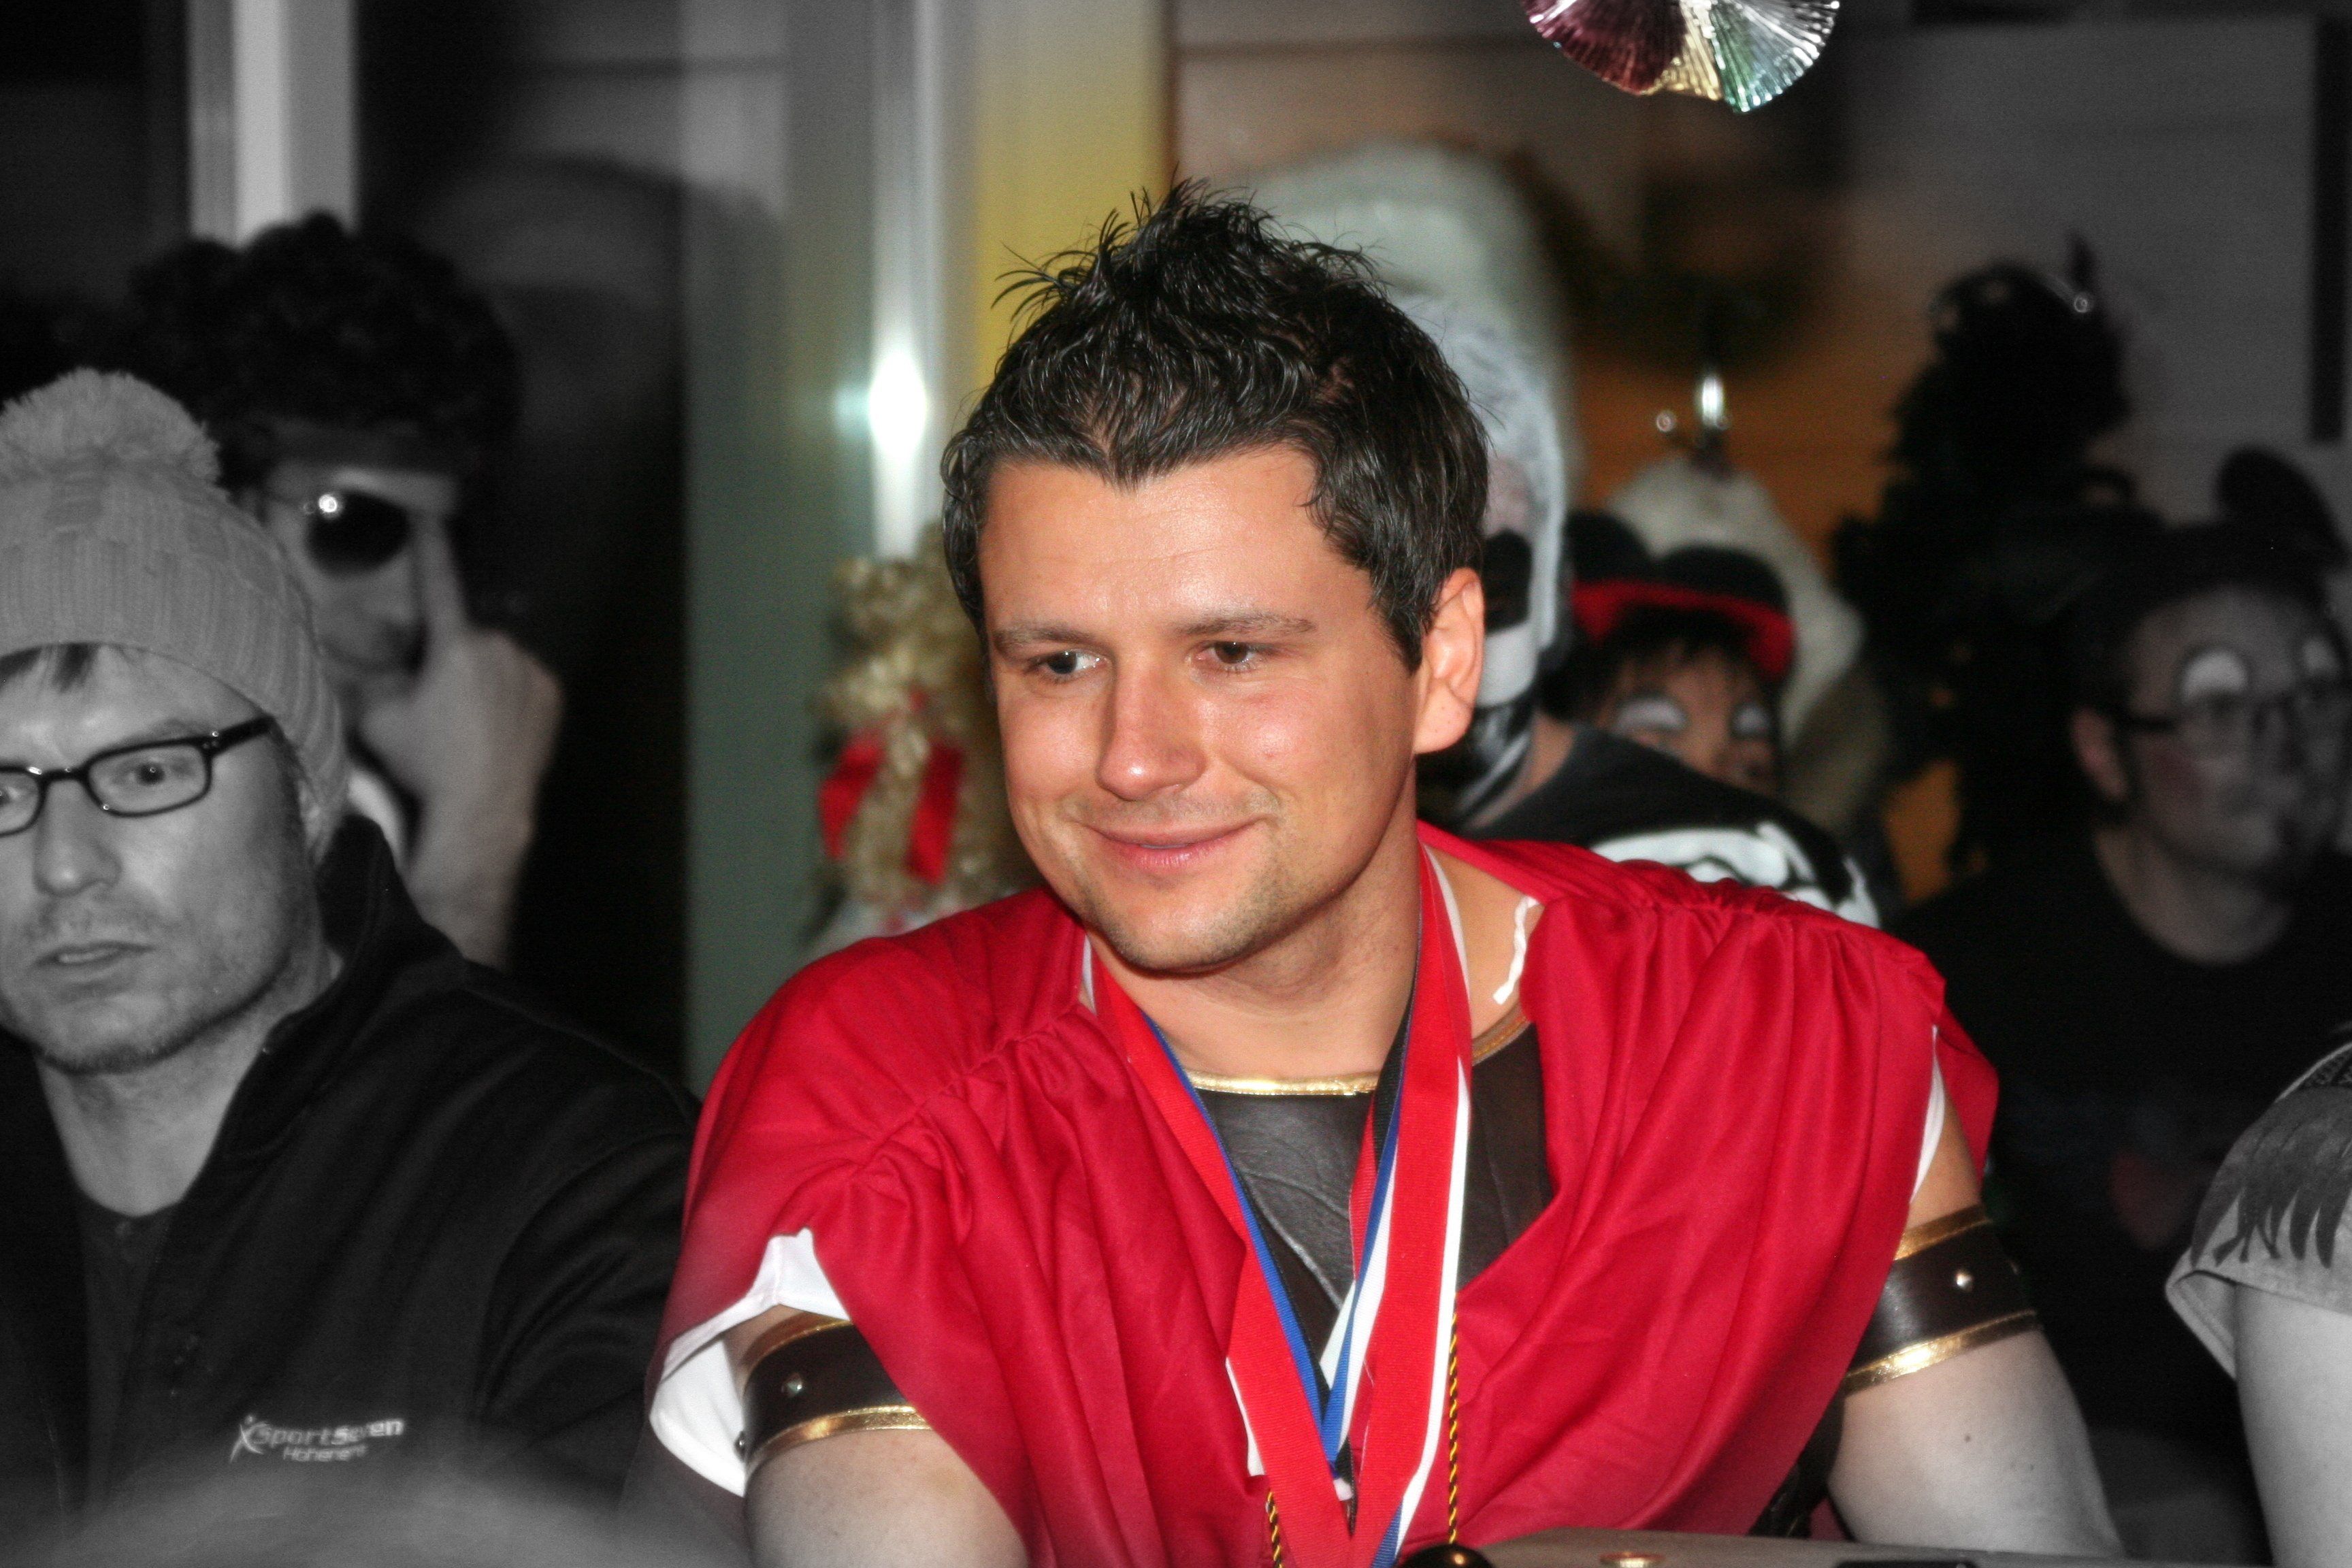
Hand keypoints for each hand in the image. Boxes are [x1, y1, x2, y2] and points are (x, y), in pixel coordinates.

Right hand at [354, 519, 562, 964]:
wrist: (483, 808)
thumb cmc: (426, 762)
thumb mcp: (378, 719)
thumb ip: (366, 677)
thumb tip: (349, 654)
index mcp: (456, 646)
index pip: (438, 583)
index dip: (429, 547)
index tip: (426, 517)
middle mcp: (500, 649)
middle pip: (464, 639)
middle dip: (447, 658)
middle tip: (435, 702)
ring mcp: (532, 671)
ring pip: (494, 661)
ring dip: (479, 677)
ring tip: (465, 724)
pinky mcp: (552, 695)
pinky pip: (521, 681)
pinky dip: (506, 694)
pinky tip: (492, 727)